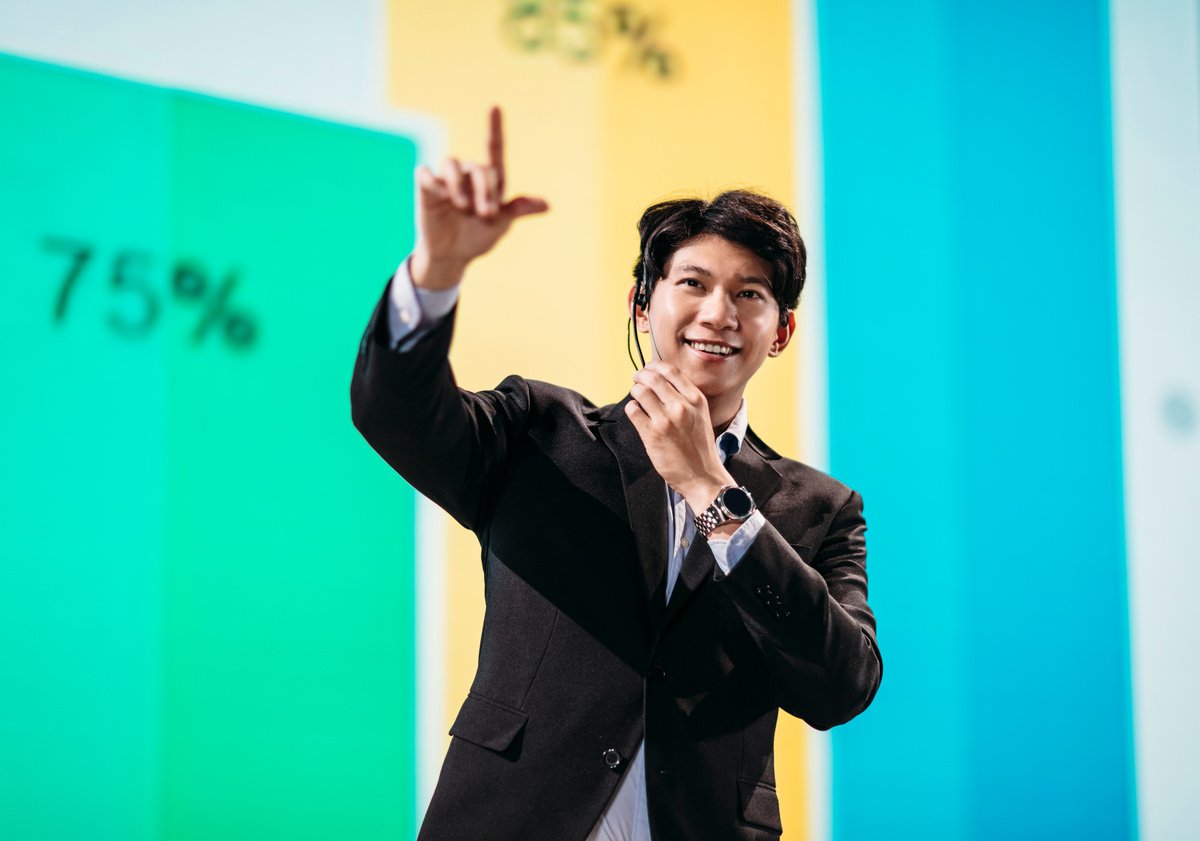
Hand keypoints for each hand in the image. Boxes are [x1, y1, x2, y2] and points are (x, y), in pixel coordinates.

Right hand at [412, 106, 548, 289]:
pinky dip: (434, 182)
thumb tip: (547, 205)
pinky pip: (425, 173)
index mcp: (490, 181)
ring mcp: (446, 179)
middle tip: (487, 214)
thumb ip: (518, 210)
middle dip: (485, 190)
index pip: (494, 149)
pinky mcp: (426, 188)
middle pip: (479, 167)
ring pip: (451, 163)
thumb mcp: (501, 225)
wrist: (452, 256)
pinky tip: (441, 196)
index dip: (494, 128)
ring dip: (459, 185)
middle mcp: (468, 175)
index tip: (495, 107)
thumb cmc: (478, 237)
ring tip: (462, 206)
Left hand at [624, 362, 736, 518]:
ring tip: (637, 399)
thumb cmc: (699, 447)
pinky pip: (633, 410)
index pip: (670, 370)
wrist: (702, 475)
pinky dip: (632, 409)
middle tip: (636, 380)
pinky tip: (637, 414)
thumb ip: (685, 397)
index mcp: (696, 399)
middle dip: (640, 376)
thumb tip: (661, 380)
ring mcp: (666, 420)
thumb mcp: (701, 415)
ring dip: (635, 393)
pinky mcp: (652, 434)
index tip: (648, 369)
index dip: (654, 366)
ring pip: (640, 392)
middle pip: (652, 377)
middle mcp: (682, 406)